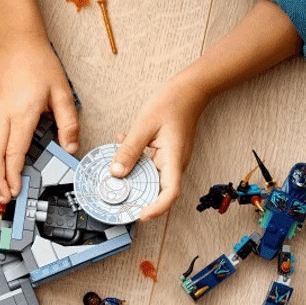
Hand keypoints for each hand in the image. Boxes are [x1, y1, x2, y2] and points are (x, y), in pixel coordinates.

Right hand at [0, 34, 78, 202]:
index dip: (13, 176)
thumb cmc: (38, 62)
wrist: (16, 41)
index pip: (13, 153)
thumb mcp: (62, 92)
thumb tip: (71, 147)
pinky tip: (1, 159)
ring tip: (1, 183)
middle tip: (3, 196)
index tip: (16, 190)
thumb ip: (68, 122)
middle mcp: (3, 116)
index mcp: (22, 114)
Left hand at [110, 73, 208, 219]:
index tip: (141, 215)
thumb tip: (116, 172)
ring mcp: (172, 160)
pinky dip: (135, 160)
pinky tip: (123, 143)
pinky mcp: (167, 154)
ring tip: (115, 162)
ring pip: (151, 177)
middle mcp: (175, 163)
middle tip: (115, 194)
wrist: (190, 90)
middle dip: (137, 195)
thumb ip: (129, 150)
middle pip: (158, 190)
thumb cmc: (172, 102)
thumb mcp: (144, 125)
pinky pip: (149, 164)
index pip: (170, 193)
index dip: (157, 208)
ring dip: (132, 173)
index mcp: (174, 158)